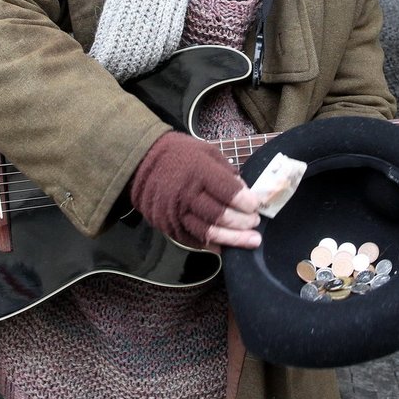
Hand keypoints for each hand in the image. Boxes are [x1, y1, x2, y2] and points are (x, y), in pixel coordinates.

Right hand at [129, 130, 261, 249]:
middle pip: (219, 215)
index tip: (256, 206)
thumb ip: (227, 173)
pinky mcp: (167, 226)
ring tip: (250, 241)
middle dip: (242, 222)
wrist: (142, 164)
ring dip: (232, 239)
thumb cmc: (181, 155)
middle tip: (255, 223)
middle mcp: (185, 193)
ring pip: (208, 232)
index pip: (227, 191)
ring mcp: (175, 213)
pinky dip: (212, 244)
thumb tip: (246, 194)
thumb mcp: (206, 152)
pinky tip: (226, 245)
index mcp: (198, 170)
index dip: (246, 202)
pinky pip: (193, 240)